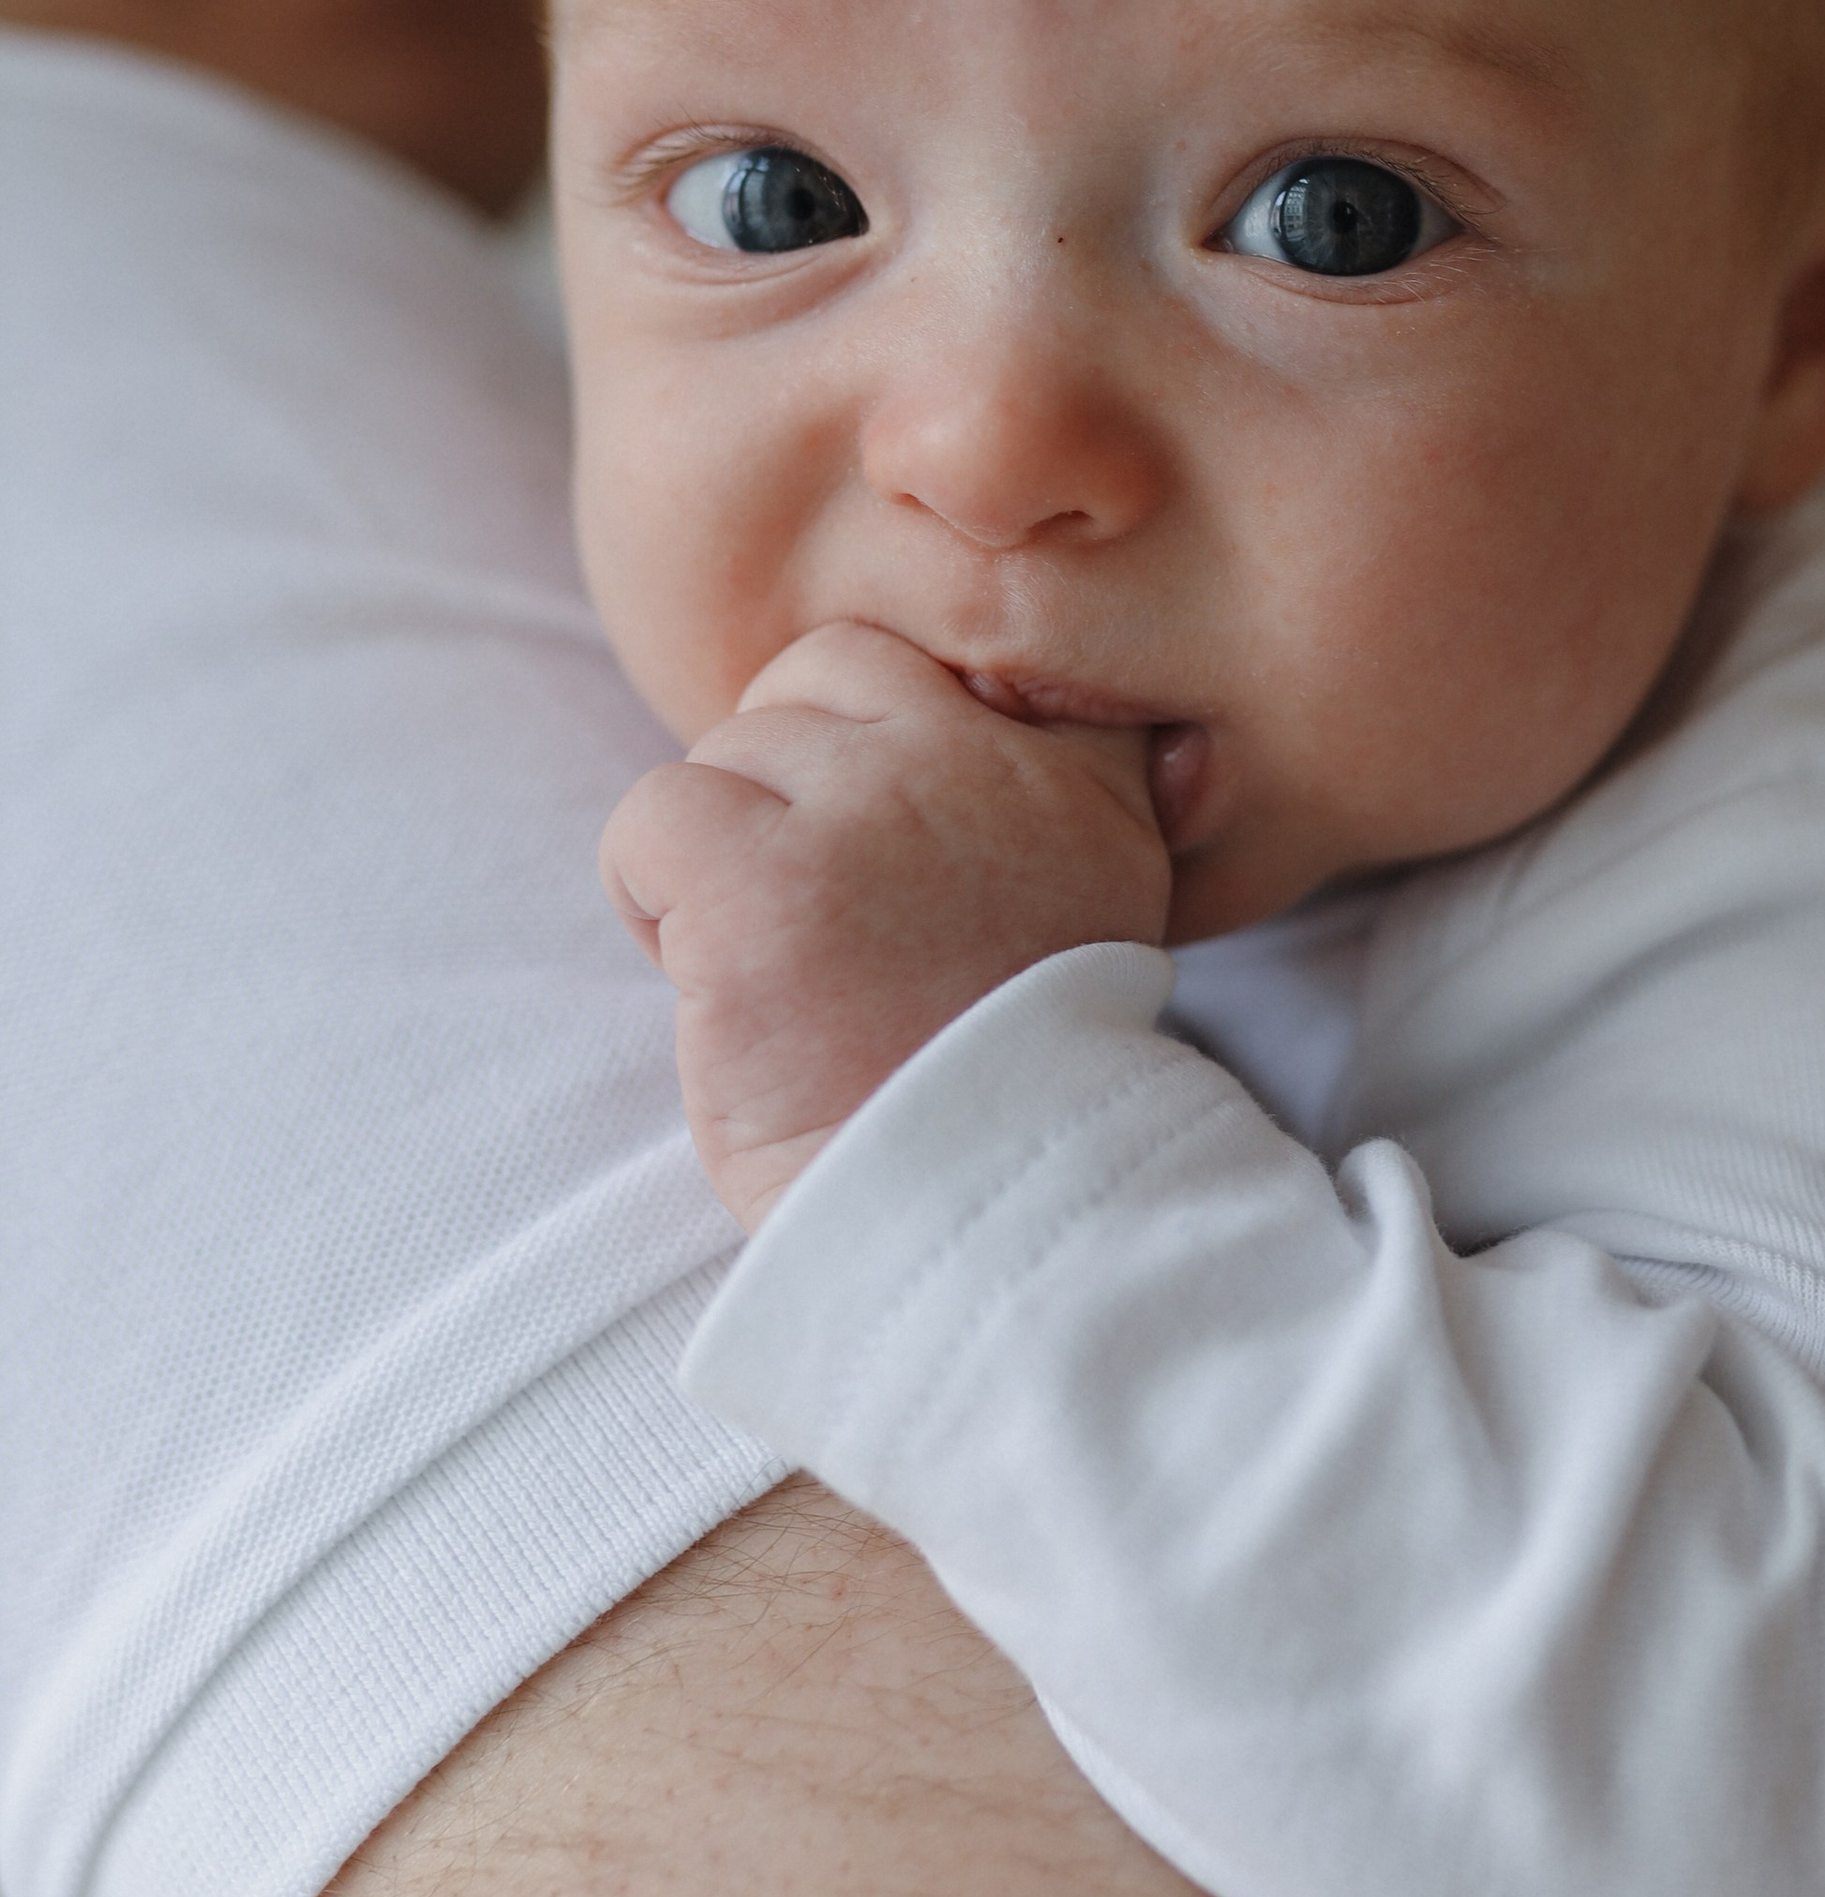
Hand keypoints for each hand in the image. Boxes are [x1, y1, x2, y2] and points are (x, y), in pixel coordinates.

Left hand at [602, 623, 1171, 1229]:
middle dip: (791, 789)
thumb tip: (1105, 724)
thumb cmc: (988, 1089)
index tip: (909, 875)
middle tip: (825, 929)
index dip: (894, 751)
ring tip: (787, 977)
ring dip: (723, 857)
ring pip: (732, 748)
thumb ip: (1067, 801)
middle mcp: (998, 767)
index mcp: (1089, 780)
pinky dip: (647, 895)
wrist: (960, 1238)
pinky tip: (713, 983)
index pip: (960, 658)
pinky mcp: (764, 883)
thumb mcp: (1086, 912)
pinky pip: (651, 813)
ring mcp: (880, 813)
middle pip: (823, 679)